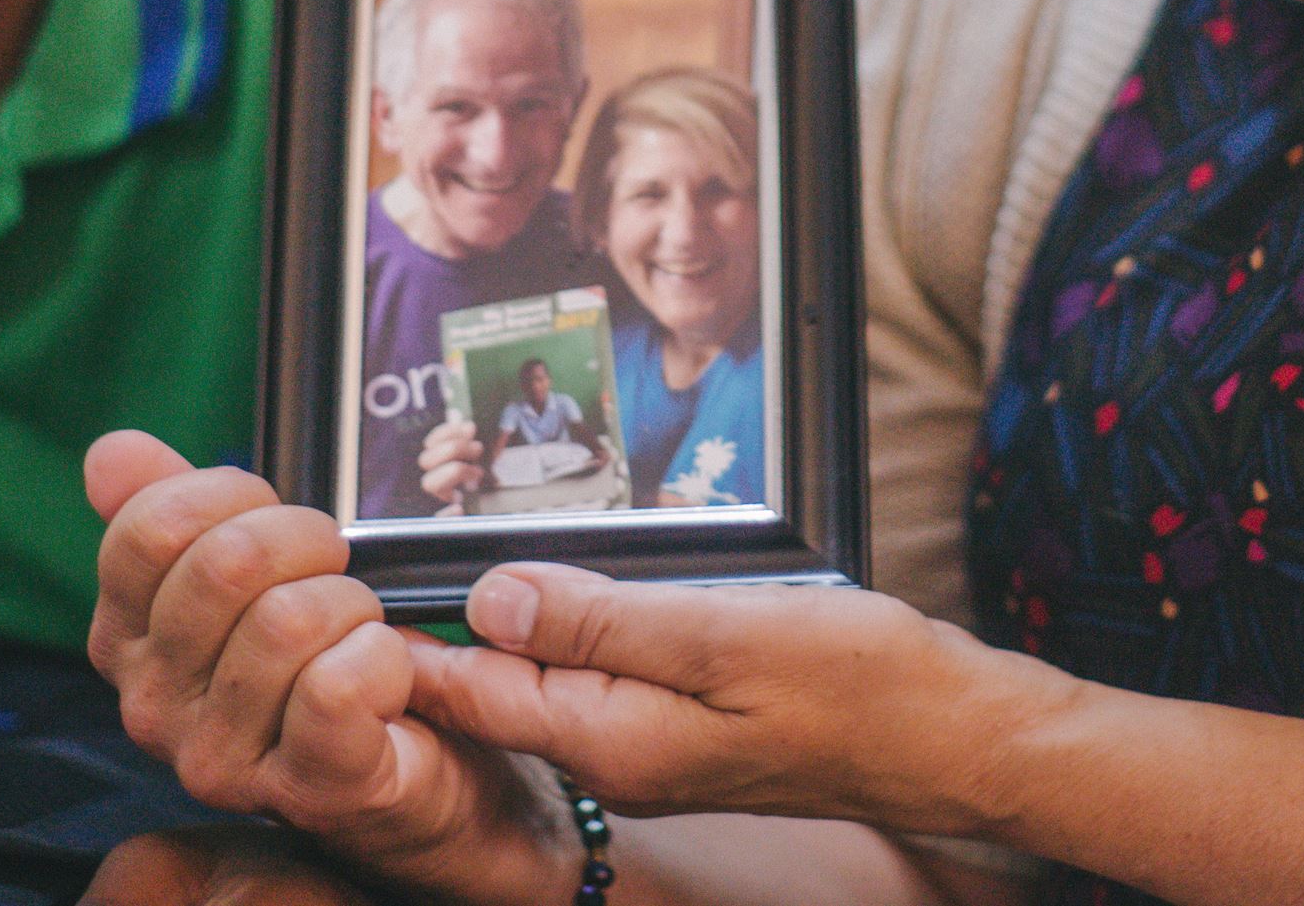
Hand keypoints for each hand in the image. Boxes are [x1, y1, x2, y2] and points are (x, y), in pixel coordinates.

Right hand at [81, 432, 573, 905]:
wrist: (417, 754)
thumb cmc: (321, 649)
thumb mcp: (245, 565)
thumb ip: (175, 506)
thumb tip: (111, 453)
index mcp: (128, 639)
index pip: (151, 528)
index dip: (231, 494)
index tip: (273, 517)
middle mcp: (153, 707)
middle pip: (227, 563)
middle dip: (307, 541)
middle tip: (334, 572)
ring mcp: (220, 760)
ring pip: (288, 622)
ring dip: (352, 607)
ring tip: (357, 632)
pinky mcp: (302, 792)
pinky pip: (336, 688)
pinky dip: (382, 659)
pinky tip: (383, 675)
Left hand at [410, 564, 1073, 841]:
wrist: (955, 737)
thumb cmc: (862, 684)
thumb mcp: (724, 631)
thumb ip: (602, 618)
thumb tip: (493, 597)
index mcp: (614, 737)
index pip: (471, 689)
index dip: (405, 632)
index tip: (348, 575)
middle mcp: (617, 755)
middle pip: (494, 688)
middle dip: (440, 623)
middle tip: (372, 549)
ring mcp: (650, 745)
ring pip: (542, 680)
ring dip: (503, 622)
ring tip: (444, 553)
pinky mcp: (683, 725)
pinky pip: (594, 677)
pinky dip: (565, 630)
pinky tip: (558, 588)